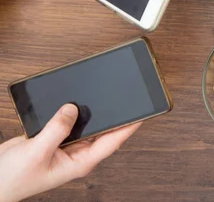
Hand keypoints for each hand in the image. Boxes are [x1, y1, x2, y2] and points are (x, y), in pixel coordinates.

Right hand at [0, 104, 140, 201]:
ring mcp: (67, 146)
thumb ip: (56, 130)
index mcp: (81, 162)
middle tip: (128, 94)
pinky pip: (69, 122)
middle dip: (115, 114)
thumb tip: (71, 109)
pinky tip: (74, 98)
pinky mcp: (54, 138)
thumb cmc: (13, 178)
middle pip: (104, 130)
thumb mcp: (37, 152)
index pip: (113, 141)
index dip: (130, 126)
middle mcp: (78, 154)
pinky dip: (71, 111)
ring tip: (105, 91)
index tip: (144, 112)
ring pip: (86, 124)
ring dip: (92, 110)